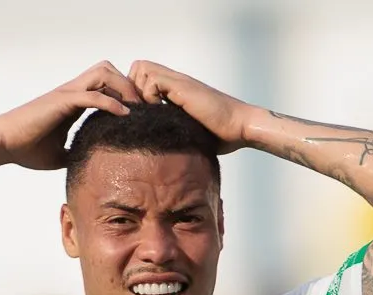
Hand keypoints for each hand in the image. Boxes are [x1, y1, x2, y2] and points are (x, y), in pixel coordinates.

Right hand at [0, 62, 140, 169]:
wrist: (3, 143)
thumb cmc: (26, 148)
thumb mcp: (58, 155)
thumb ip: (75, 154)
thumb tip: (89, 168)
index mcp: (73, 102)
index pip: (105, 85)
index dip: (124, 95)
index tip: (139, 114)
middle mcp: (72, 92)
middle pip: (109, 70)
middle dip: (129, 85)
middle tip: (143, 108)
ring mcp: (67, 94)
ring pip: (104, 73)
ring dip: (123, 88)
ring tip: (136, 109)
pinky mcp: (62, 101)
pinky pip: (93, 95)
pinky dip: (112, 103)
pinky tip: (125, 116)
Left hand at [126, 61, 253, 153]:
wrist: (240, 126)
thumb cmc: (220, 134)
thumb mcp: (188, 130)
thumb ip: (172, 130)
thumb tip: (156, 149)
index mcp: (175, 90)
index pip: (142, 76)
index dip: (136, 92)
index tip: (140, 113)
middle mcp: (175, 81)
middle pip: (138, 68)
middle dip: (132, 89)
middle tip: (140, 111)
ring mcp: (179, 82)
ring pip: (141, 69)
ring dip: (140, 92)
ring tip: (150, 112)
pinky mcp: (182, 87)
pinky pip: (152, 81)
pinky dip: (149, 96)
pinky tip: (160, 111)